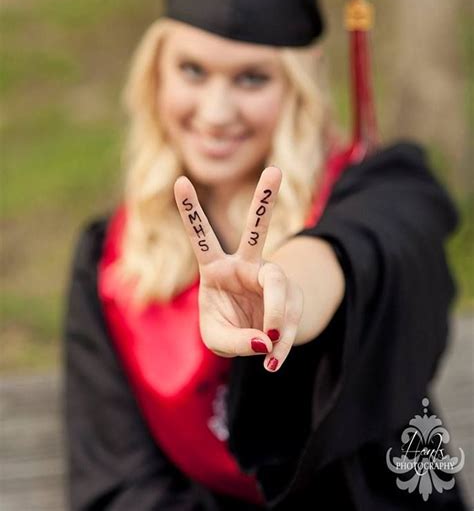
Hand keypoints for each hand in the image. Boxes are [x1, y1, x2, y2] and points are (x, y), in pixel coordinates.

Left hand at [174, 167, 303, 372]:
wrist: (261, 334)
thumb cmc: (229, 327)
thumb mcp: (217, 339)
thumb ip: (235, 340)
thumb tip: (266, 339)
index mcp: (216, 269)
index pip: (202, 237)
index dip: (191, 211)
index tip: (179, 180)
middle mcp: (245, 265)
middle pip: (256, 230)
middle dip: (266, 201)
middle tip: (276, 171)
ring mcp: (272, 278)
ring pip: (279, 284)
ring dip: (276, 317)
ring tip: (269, 346)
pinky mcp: (292, 295)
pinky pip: (290, 317)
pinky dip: (282, 342)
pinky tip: (273, 360)